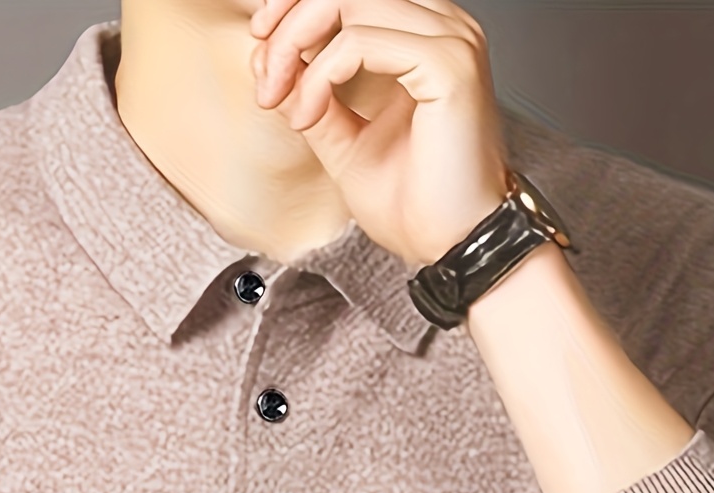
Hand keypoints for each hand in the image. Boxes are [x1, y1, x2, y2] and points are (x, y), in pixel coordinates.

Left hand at [249, 0, 511, 265]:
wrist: (452, 248)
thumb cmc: (418, 205)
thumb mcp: (345, 140)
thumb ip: (313, 91)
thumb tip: (269, 56)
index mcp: (425, 34)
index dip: (296, 6)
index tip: (261, 53)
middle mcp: (443, 26)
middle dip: (287, 22)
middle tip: (265, 81)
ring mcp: (450, 40)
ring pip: (347, 0)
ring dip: (295, 47)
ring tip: (283, 102)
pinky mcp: (447, 64)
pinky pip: (357, 41)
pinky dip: (319, 77)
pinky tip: (308, 117)